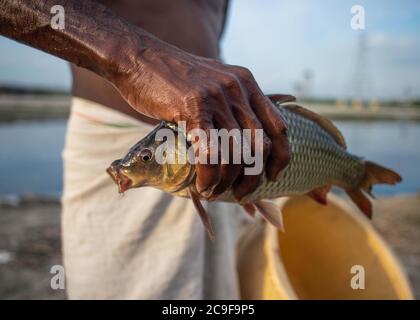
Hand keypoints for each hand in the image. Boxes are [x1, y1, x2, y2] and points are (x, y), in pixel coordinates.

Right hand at [113, 40, 289, 199]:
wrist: (138, 57)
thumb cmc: (173, 78)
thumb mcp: (212, 82)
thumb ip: (230, 104)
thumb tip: (239, 141)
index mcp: (246, 83)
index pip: (278, 125)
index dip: (281, 156)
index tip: (272, 175)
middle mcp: (237, 88)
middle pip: (260, 144)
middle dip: (253, 177)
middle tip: (241, 193)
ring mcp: (216, 96)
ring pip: (235, 152)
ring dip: (227, 181)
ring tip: (213, 192)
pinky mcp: (193, 106)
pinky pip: (209, 152)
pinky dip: (208, 176)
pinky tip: (202, 186)